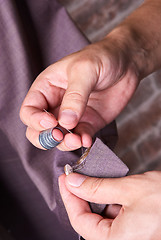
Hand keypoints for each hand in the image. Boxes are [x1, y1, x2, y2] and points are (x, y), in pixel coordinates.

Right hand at [20, 30, 138, 150]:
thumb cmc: (102, 57)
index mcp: (47, 88)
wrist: (128, 62)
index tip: (52, 123)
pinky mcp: (89, 122)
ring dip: (65, 144)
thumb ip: (75, 96)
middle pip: (38, 130)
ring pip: (58, 138)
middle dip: (46, 138)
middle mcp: (56, 104)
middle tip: (60, 136)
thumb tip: (65, 122)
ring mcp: (72, 116)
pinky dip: (82, 142)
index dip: (35, 120)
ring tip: (78, 139)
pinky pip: (80, 137)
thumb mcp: (85, 70)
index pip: (29, 110)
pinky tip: (88, 140)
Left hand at [59, 171, 160, 239]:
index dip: (69, 198)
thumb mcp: (128, 189)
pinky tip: (105, 186)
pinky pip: (113, 215)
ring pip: (100, 216)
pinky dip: (107, 199)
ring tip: (89, 178)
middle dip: (80, 196)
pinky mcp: (133, 227)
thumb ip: (96, 187)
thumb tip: (73, 182)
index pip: (80, 221)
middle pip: (88, 220)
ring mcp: (127, 235)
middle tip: (74, 176)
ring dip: (94, 196)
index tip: (65, 179)